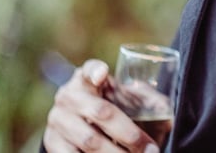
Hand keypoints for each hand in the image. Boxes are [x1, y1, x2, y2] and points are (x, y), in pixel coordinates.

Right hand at [43, 59, 159, 152]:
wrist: (76, 126)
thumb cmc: (108, 107)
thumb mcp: (122, 97)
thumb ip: (143, 98)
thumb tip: (163, 109)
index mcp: (85, 78)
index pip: (88, 70)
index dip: (95, 71)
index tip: (102, 74)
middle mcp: (68, 96)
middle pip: (101, 112)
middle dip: (130, 134)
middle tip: (150, 149)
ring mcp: (57, 121)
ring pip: (90, 141)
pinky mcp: (52, 144)